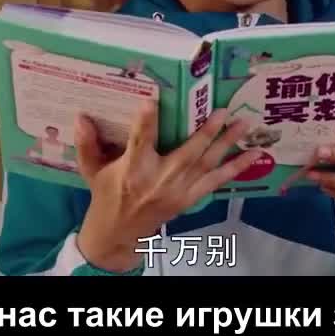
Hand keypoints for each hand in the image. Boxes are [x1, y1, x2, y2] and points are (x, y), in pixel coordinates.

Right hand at [73, 103, 262, 271]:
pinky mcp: (189, 198)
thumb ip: (87, 144)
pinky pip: (216, 181)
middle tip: (223, 110)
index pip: (139, 142)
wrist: (120, 233)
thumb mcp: (92, 170)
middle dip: (207, 132)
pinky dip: (236, 168)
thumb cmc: (106, 195)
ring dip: (228, 144)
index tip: (150, 102)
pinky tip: (253, 154)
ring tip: (244, 124)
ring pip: (207, 165)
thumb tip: (80, 117)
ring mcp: (178, 191)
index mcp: (132, 170)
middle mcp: (159, 180)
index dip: (145, 122)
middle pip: (187, 153)